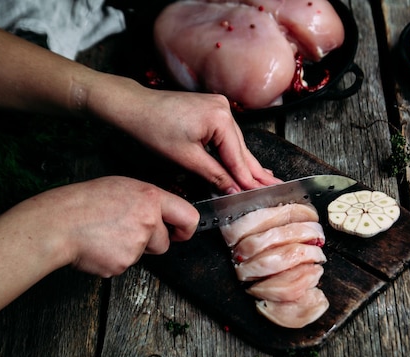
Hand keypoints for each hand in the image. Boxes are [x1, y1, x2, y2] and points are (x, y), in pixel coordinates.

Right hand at [23, 176, 198, 276]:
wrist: (58, 223)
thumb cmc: (84, 202)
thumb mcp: (122, 187)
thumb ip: (147, 201)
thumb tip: (160, 213)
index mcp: (150, 198)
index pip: (188, 216)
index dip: (187, 229)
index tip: (181, 233)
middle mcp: (148, 221)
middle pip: (164, 243)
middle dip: (152, 243)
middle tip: (127, 232)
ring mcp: (136, 244)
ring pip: (143, 254)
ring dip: (130, 249)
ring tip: (107, 234)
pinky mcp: (123, 263)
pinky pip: (125, 264)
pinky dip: (114, 258)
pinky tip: (99, 246)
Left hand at [88, 82, 281, 193]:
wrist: (134, 107)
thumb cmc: (154, 129)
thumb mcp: (186, 158)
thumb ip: (214, 174)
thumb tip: (233, 190)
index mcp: (221, 118)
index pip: (237, 157)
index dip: (247, 179)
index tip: (260, 195)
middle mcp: (224, 109)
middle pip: (241, 149)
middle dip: (255, 171)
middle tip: (275, 187)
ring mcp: (219, 107)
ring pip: (235, 143)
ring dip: (246, 163)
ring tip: (265, 179)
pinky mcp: (211, 110)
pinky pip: (227, 136)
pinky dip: (233, 152)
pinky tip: (245, 163)